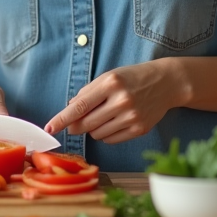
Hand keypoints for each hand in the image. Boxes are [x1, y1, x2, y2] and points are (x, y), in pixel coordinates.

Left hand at [44, 61, 175, 143]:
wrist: (166, 83)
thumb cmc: (133, 78)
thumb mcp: (109, 77)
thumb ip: (88, 92)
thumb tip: (70, 109)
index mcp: (111, 83)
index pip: (80, 105)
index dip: (62, 118)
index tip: (50, 128)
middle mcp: (121, 101)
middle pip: (86, 124)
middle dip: (77, 125)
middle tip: (76, 122)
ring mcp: (132, 117)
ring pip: (97, 134)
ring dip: (93, 128)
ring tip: (105, 115)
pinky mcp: (139, 129)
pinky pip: (111, 140)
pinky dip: (106, 134)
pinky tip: (114, 122)